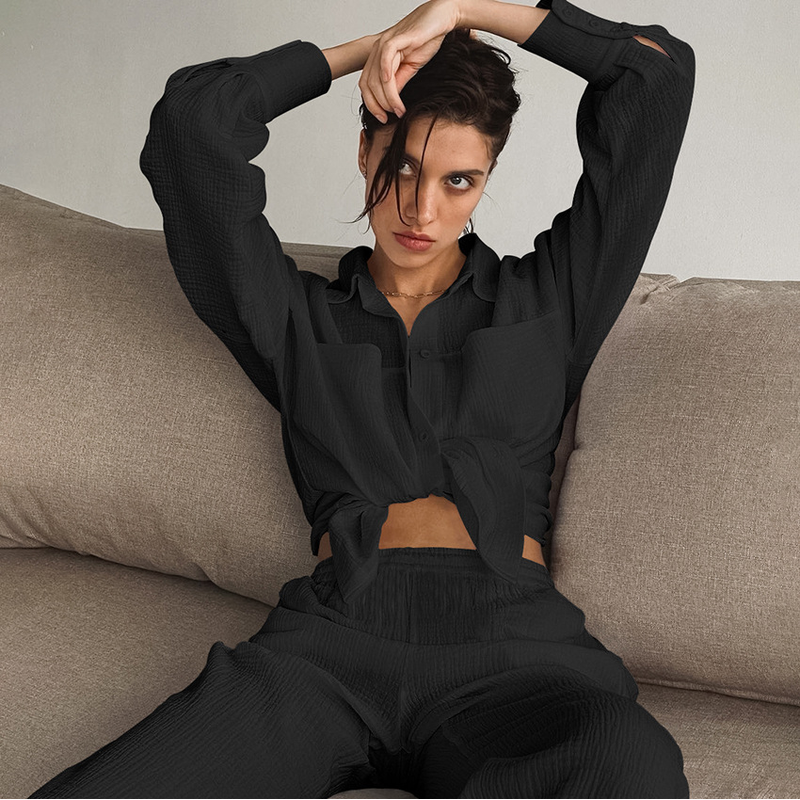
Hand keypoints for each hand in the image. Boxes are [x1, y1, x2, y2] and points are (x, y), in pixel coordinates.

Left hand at [359, 0, 460, 122]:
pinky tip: (393, 90)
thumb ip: (399, 82)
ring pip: (377, 76)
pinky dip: (386, 75)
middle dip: (378, 105)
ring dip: (387, 98)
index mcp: (379, 58)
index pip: (366, 85)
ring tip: (398, 110)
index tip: (383, 119)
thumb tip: (391, 101)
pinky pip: (386, 57)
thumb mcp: (411, 67)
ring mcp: (387, 42)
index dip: (372, 105)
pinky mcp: (398, 37)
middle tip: (391, 116)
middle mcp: (378, 50)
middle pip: (368, 84)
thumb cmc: (427, 40)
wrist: (441, 19)